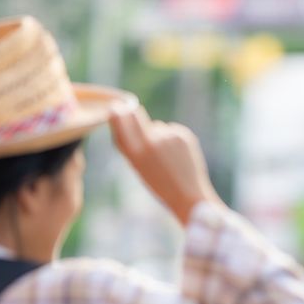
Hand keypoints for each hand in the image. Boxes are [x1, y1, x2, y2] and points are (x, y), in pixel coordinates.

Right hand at [110, 105, 221, 224]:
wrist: (188, 195)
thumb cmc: (160, 185)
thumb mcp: (139, 166)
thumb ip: (132, 145)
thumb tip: (128, 118)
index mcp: (135, 154)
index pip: (120, 124)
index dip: (117, 114)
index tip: (115, 107)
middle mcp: (150, 142)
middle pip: (136, 115)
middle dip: (133, 113)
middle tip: (132, 110)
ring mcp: (167, 137)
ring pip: (157, 127)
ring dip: (158, 135)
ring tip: (166, 158)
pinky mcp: (182, 135)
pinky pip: (172, 131)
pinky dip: (172, 139)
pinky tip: (177, 155)